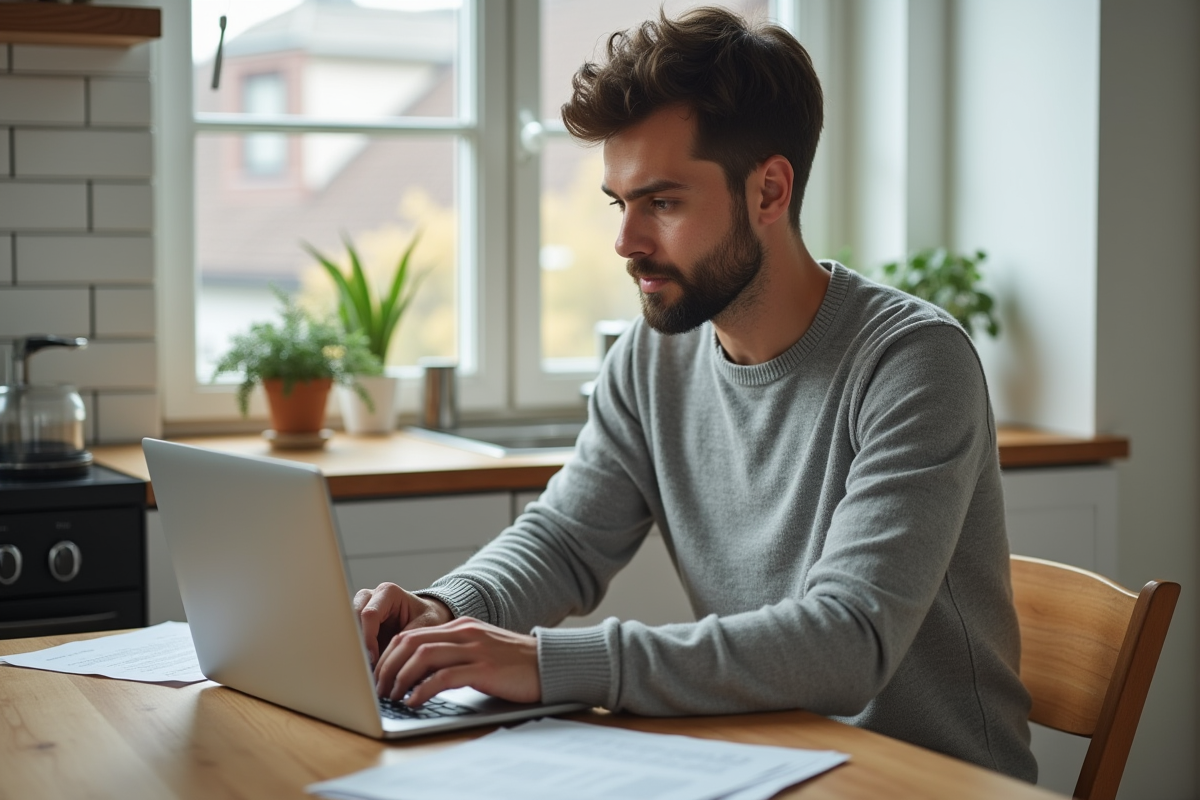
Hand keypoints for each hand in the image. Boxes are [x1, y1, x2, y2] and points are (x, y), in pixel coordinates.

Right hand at [353, 582, 452, 668]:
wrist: (427, 618)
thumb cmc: (429, 618)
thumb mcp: (426, 625)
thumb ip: (409, 638)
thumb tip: (392, 659)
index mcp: (387, 592)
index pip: (369, 614)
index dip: (368, 638)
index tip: (373, 659)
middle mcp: (370, 597)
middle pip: (352, 620)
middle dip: (357, 644)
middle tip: (364, 665)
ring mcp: (360, 609)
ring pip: (346, 629)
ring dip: (354, 648)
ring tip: (363, 667)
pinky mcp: (357, 623)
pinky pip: (349, 638)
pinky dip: (354, 651)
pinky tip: (361, 665)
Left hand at [373, 617, 540, 706]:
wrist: (550, 663)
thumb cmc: (515, 663)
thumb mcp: (481, 649)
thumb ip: (455, 652)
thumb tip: (420, 672)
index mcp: (461, 626)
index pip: (411, 634)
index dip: (389, 655)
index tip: (378, 675)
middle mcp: (464, 633)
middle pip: (410, 642)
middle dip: (388, 666)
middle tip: (378, 688)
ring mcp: (474, 649)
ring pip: (422, 657)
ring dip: (400, 678)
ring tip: (392, 696)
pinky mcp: (484, 669)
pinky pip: (443, 677)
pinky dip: (422, 690)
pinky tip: (414, 701)